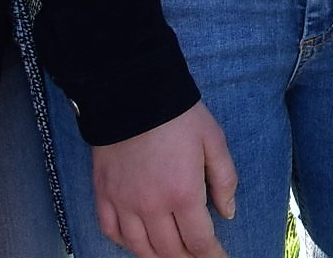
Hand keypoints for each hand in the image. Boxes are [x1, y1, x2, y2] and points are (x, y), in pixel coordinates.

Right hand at [92, 100, 239, 257]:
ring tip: (172, 255)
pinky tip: (138, 242)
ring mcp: (123, 202)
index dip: (211, 256)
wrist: (132, 92)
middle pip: (170, 251)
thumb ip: (224, 179)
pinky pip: (111, 231)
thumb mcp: (213, 140)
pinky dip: (126, 244)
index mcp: (183, 193)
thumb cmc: (178, 115)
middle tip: (199, 256)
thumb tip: (228, 213)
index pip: (199, 242)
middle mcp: (151, 206)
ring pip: (140, 249)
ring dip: (158, 257)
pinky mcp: (104, 194)